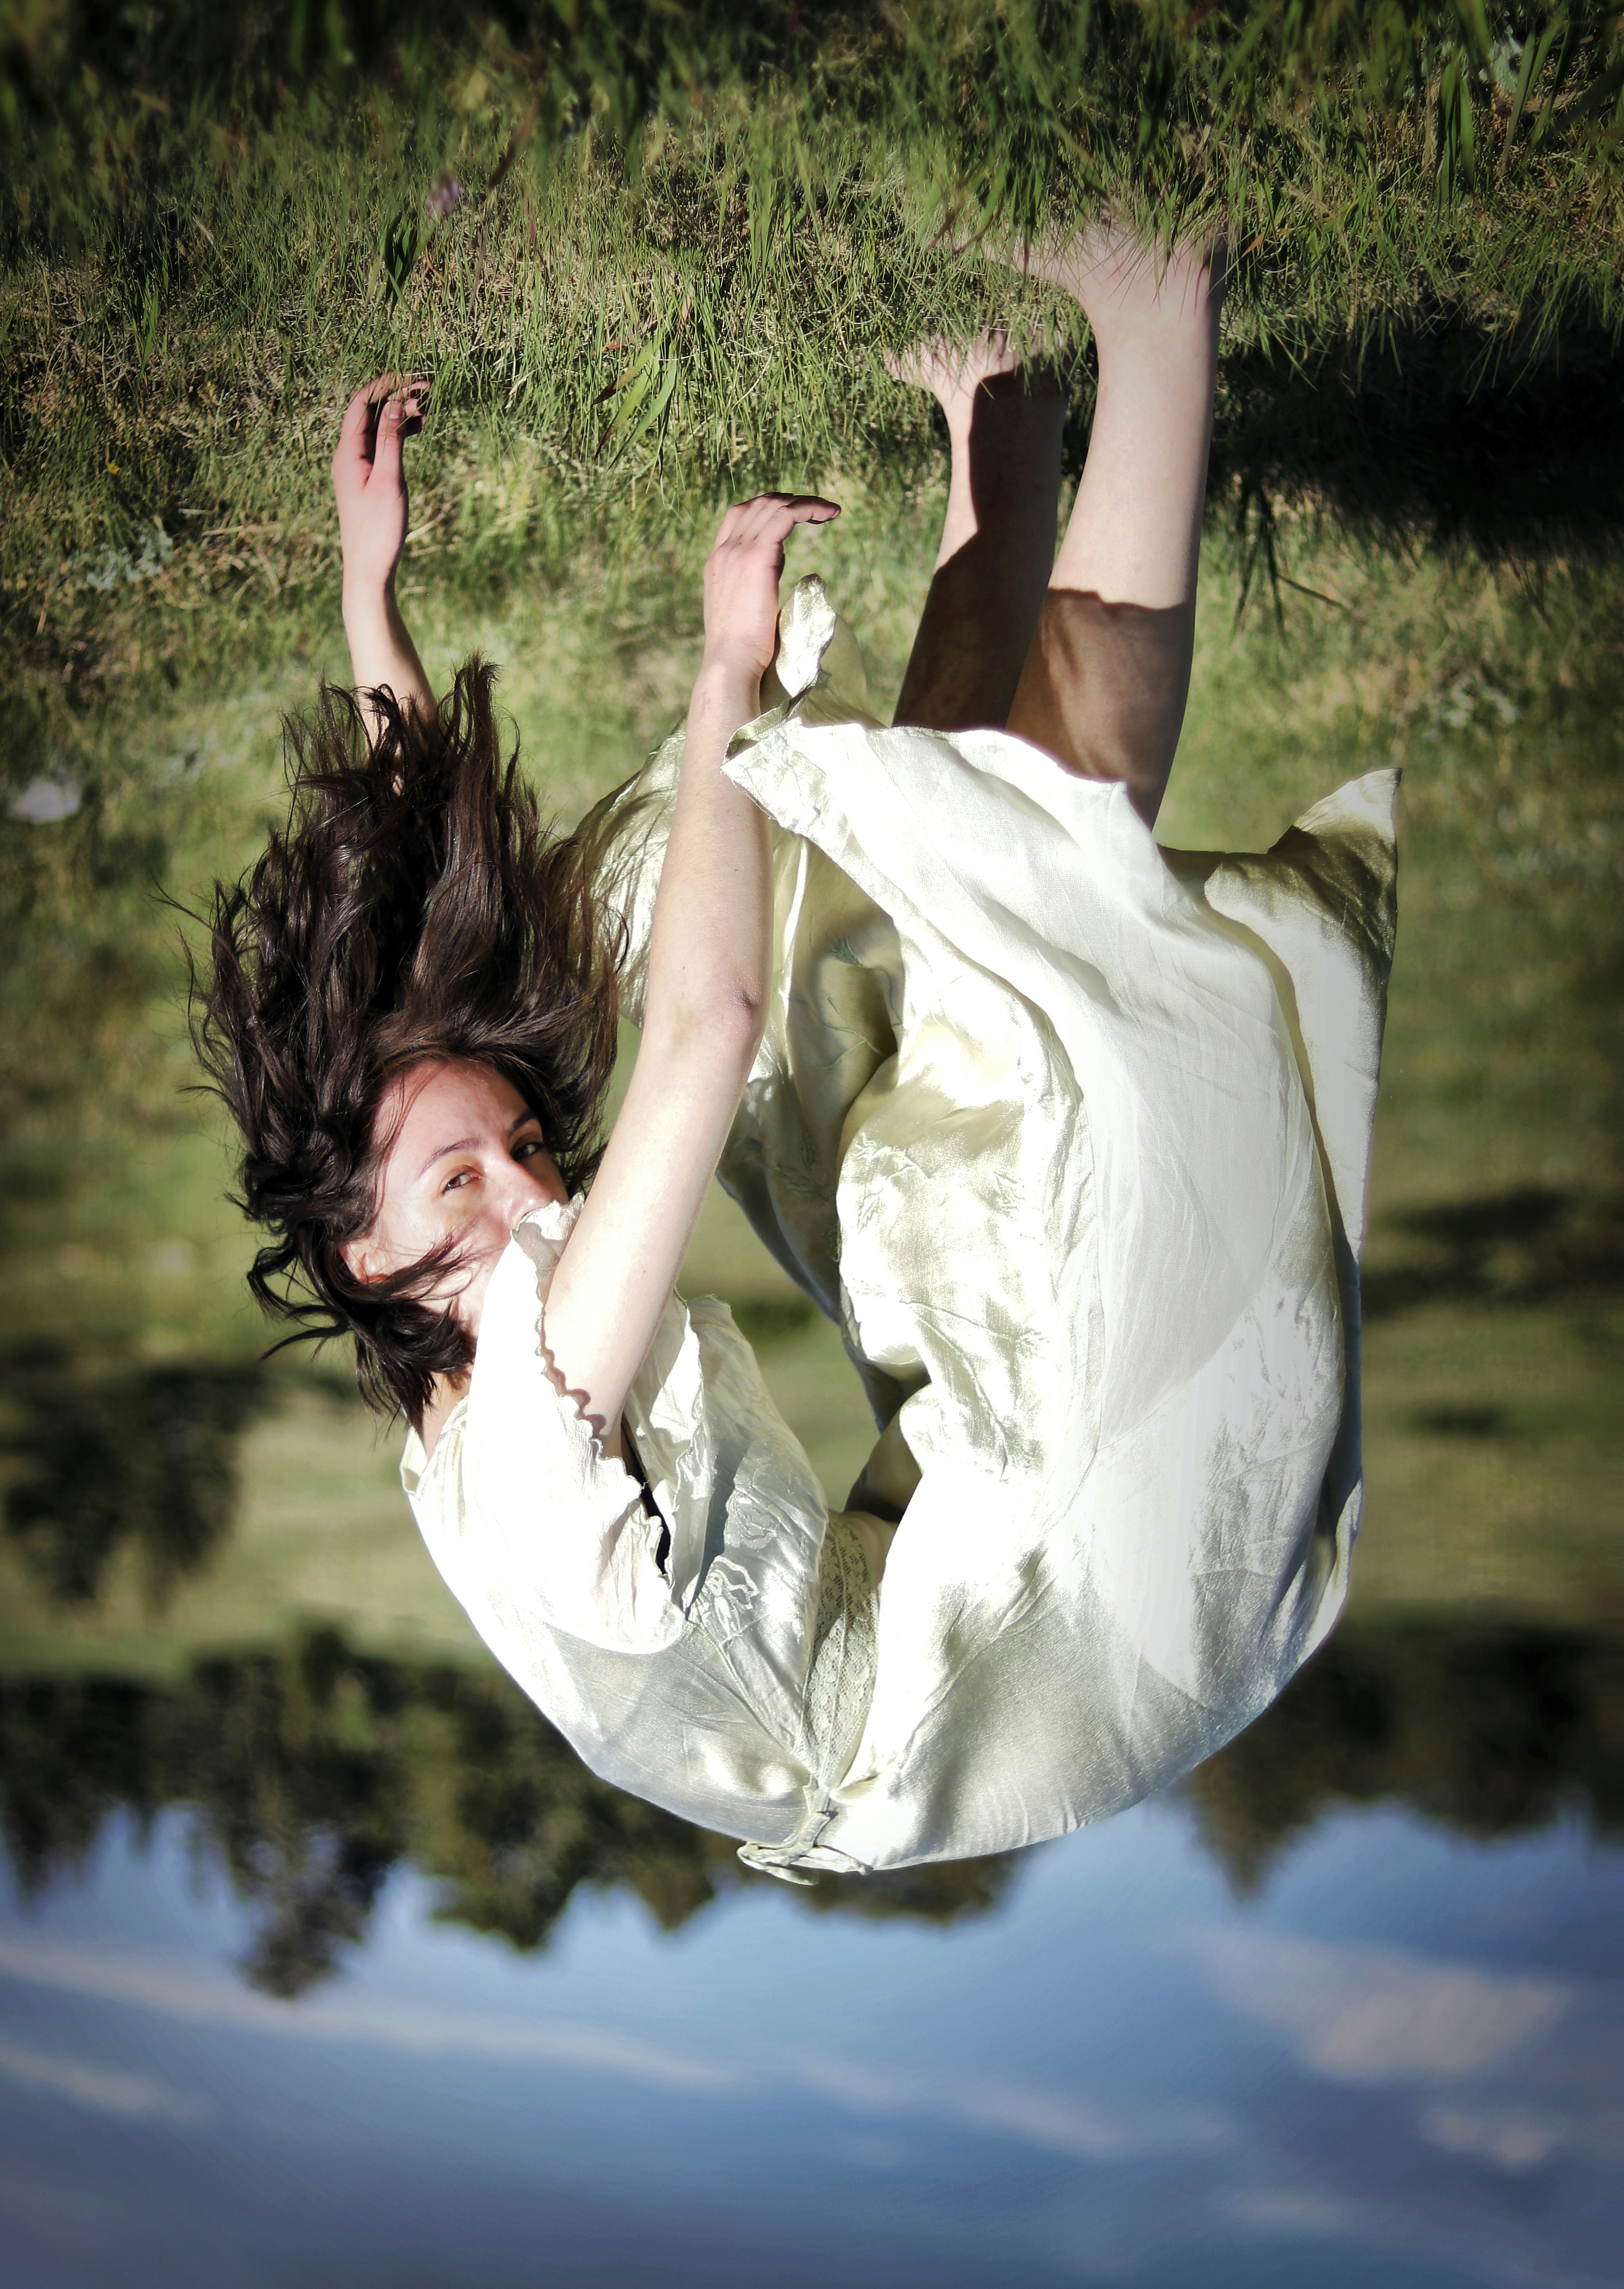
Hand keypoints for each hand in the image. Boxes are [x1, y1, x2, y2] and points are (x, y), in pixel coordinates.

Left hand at [332, 375, 426, 602]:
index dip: (385, 384)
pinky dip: (398, 435)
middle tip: (427, 390)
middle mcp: (347, 455)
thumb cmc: (378, 529)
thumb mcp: (389, 480)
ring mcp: (356, 467)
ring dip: (399, 415)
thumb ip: (391, 440)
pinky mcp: (367, 478)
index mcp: (347, 453)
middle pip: (370, 412)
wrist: (368, 568)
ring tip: (427, 410)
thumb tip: (396, 404)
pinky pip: (381, 446)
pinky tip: (418, 430)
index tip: (411, 377)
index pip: (362, 403)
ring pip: (377, 428)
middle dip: (396, 396)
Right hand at [701, 492, 839, 686]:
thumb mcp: (746, 607)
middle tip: (818, 511)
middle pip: (758, 504)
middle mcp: (725, 550)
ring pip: (773, 506)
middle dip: (791, 501)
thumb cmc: (743, 649)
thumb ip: (757, 579)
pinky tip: (828, 514)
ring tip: (830, 511)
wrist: (731, 663)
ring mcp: (738, 551)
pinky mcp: (756, 557)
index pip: (739, 516)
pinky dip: (808, 508)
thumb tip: (779, 561)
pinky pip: (786, 516)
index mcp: (718, 562)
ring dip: (805, 503)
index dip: (768, 508)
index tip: (795, 517)